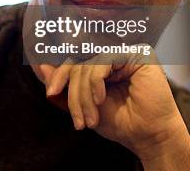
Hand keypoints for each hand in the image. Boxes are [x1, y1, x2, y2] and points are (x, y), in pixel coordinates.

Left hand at [37, 50, 189, 169]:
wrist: (148, 137)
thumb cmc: (121, 122)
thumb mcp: (84, 104)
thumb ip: (65, 86)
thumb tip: (40, 66)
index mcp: (102, 65)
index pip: (74, 61)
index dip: (59, 75)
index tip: (51, 93)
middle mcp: (114, 55)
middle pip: (79, 63)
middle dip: (73, 92)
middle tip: (77, 118)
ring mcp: (126, 52)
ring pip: (89, 64)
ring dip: (84, 94)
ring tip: (90, 119)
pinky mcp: (137, 53)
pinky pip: (103, 61)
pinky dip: (96, 82)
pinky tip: (101, 100)